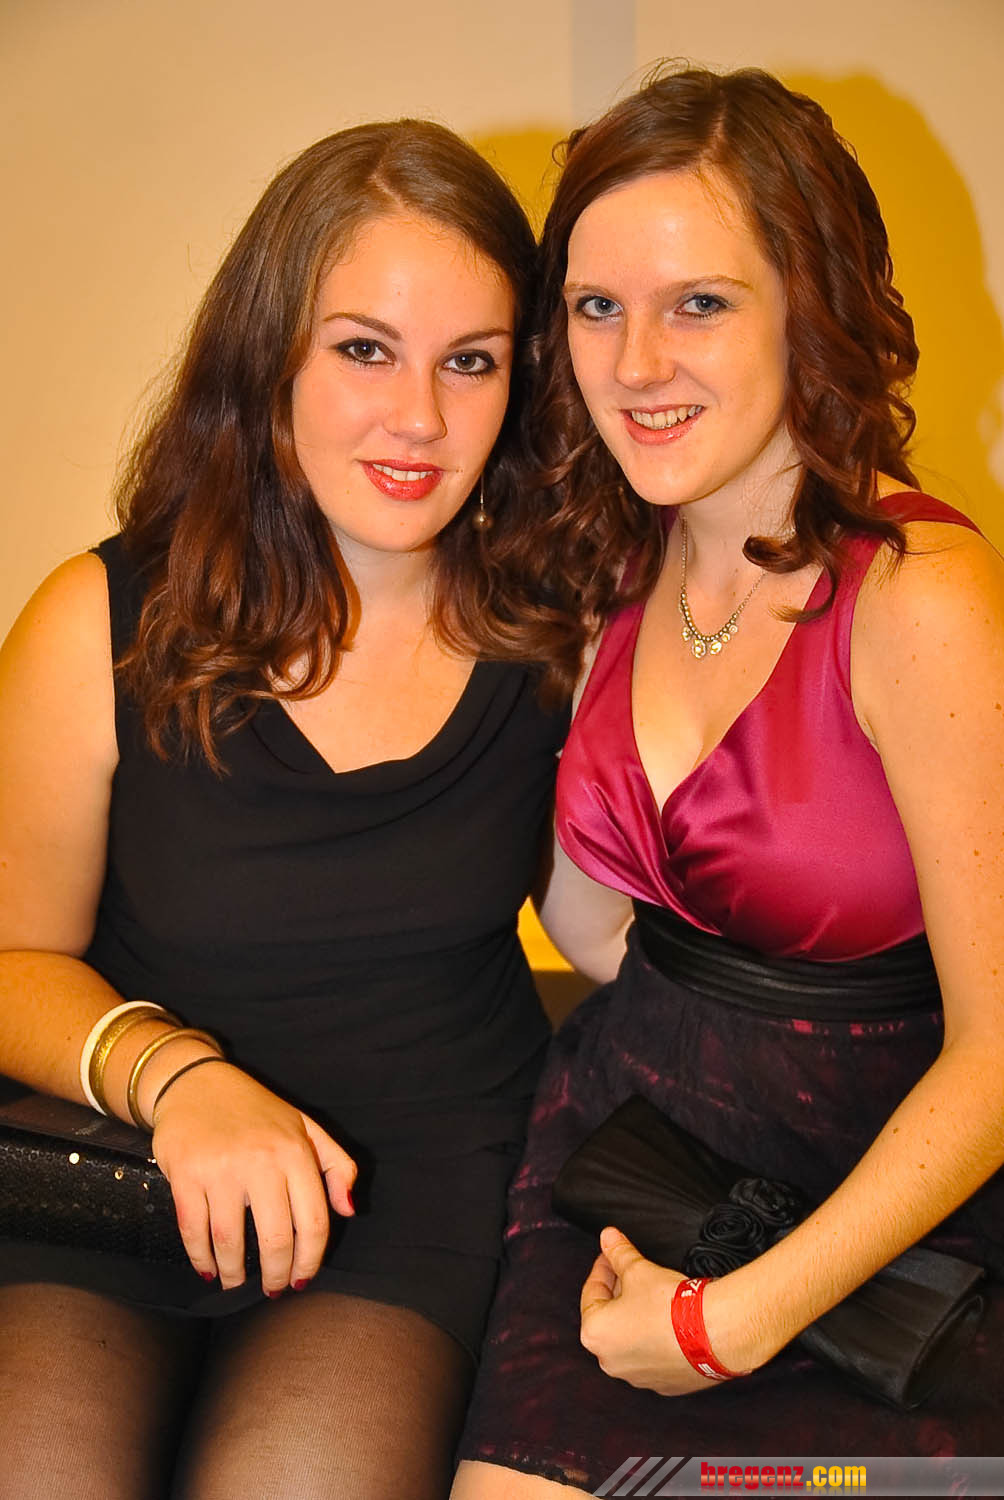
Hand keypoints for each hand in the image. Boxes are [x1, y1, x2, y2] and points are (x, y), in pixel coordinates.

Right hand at [151, 1061, 355, 1294]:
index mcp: (295, 1152)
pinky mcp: (186, 1174)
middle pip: (276, 1238)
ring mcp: (221, 1169)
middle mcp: (262, 1161)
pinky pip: (193, 1229)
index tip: (302, 1280)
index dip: (310, 1260)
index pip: (313, 1220)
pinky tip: (209, 1269)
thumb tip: (349, 1211)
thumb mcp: (305, 1127)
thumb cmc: (256, 1112)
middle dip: (276, 1275)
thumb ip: (337, 1166)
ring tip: (237, 1284)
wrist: (196, 1083)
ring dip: (235, 1273)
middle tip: (273, 1290)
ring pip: (231, 1240)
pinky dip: (201, 1258)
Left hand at [579, 1228, 718, 1395]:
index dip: (603, 1267)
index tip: (610, 1254)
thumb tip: (608, 1237)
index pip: (592, 1291)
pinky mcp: (664, 1384)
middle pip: (609, 1317)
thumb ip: (619, 1253)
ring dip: (637, 1317)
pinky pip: (654, 1357)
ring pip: (631, 1339)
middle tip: (632, 1271)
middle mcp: (610, 1361)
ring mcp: (638, 1377)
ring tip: (653, 1295)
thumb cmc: (670, 1306)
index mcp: (595, 1333)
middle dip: (619, 1292)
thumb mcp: (638, 1270)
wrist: (713, 1334)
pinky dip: (656, 1339)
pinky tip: (669, 1322)